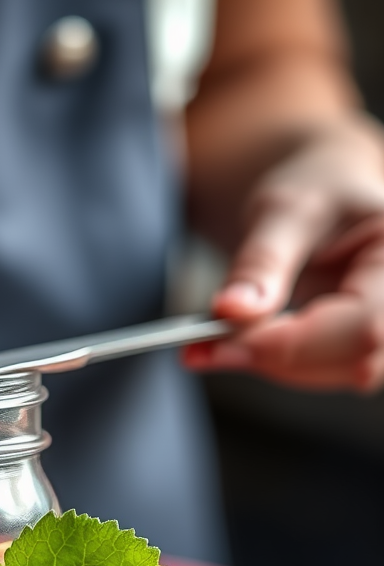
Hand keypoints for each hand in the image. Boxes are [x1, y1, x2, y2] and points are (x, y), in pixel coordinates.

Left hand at [183, 120, 383, 391]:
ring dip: (272, 366)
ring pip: (340, 375)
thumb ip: (260, 262)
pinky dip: (276, 365)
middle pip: (356, 359)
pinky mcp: (364, 344)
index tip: (216, 345)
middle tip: (201, 350)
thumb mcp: (282, 209)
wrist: (322, 195)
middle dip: (276, 360)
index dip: (290, 345)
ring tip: (212, 343)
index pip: (362, 325)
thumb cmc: (313, 190)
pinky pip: (325, 373)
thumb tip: (230, 312)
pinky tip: (239, 345)